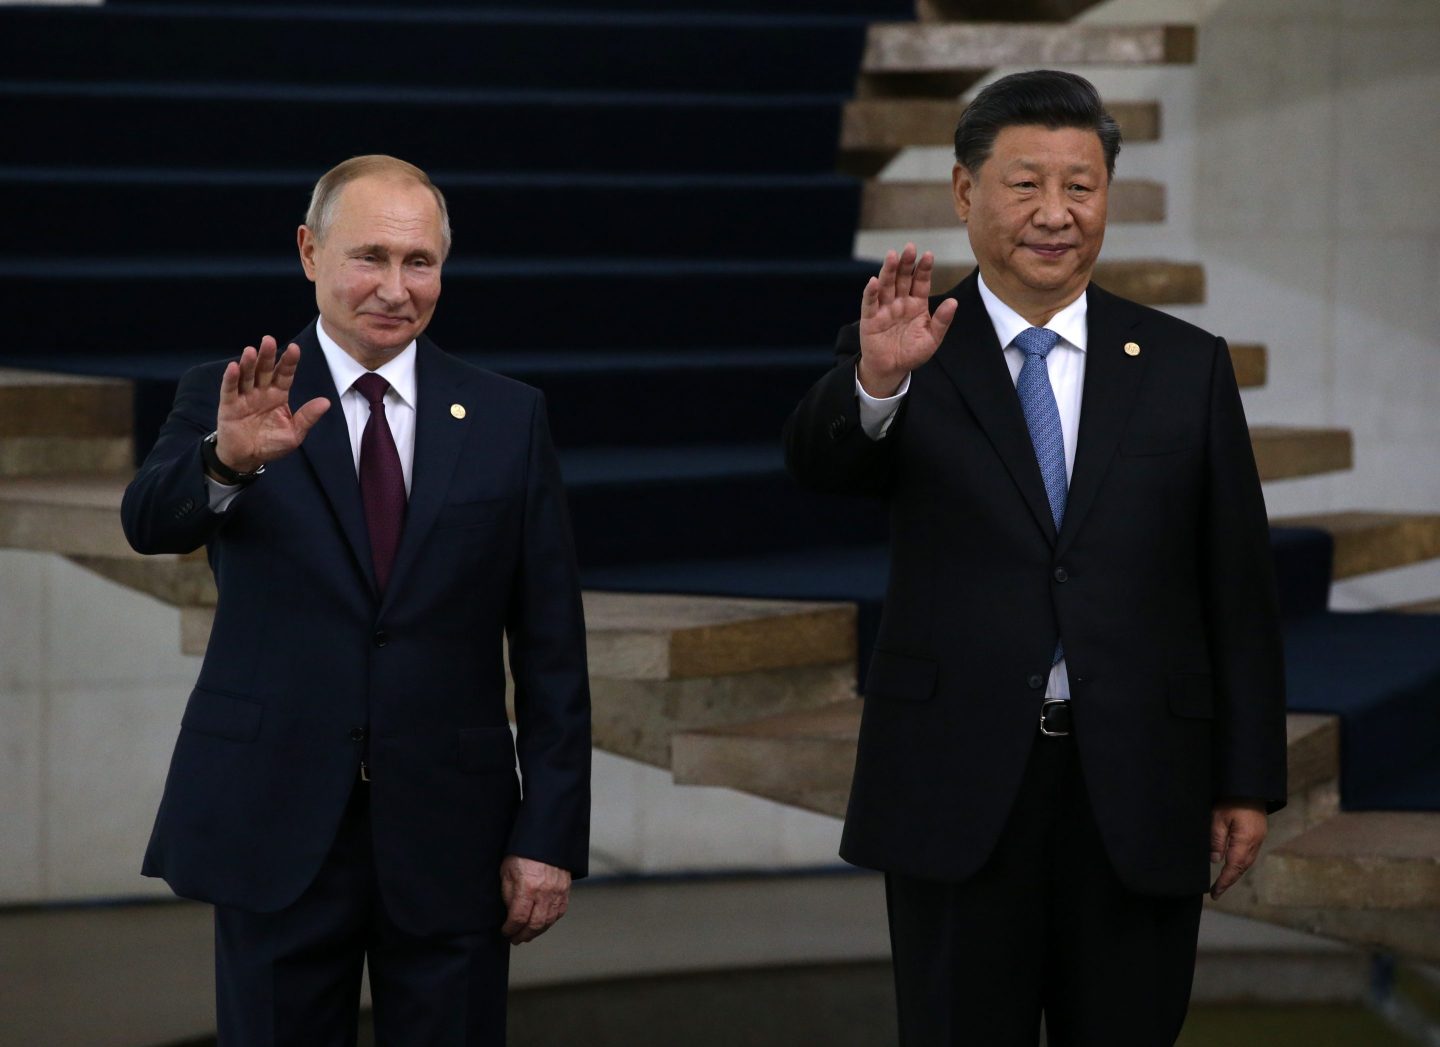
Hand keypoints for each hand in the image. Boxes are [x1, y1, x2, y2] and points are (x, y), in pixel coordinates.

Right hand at [213, 336, 329, 473]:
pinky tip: (234, 367)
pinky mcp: (229, 405)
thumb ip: (307, 417)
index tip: (294, 348)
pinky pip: (229, 389)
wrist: (247, 458)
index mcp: (279, 395)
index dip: (289, 361)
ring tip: (251, 351)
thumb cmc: (272, 444)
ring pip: (247, 376)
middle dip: (267, 355)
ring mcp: (244, 396)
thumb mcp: (294, 433)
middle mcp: (261, 391)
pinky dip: (231, 378)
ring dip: (248, 363)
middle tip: (269, 340)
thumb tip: (326, 402)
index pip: (285, 374)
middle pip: (265, 370)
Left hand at [500, 855, 570, 944]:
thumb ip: (509, 894)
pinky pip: (559, 912)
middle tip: (516, 939)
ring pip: (549, 921)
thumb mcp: (507, 872)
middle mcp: (545, 892)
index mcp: (528, 886)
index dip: (510, 929)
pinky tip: (542, 923)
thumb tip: (510, 914)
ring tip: (528, 934)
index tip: (505, 931)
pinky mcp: (565, 890)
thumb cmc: (523, 852)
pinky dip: (550, 922)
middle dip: (523, 935)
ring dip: (537, 932)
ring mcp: (558, 892)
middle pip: (535, 925)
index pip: (518, 918)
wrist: (544, 839)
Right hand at [857, 242, 957, 397]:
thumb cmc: (912, 353)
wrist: (892, 370)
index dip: (924, 269)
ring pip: (886, 286)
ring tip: (892, 256)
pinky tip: (873, 281)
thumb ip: (942, 321)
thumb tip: (954, 302)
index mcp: (917, 304)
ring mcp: (885, 309)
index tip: (928, 255)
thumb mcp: (932, 339)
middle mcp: (900, 302)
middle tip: (910, 247)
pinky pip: (870, 304)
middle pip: (903, 279)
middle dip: (906, 263)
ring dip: (889, 271)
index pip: (921, 282)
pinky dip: (871, 293)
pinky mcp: (870, 319)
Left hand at [1209, 800, 1267, 898]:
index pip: (1234, 867)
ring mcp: (1258, 839)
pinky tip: (1232, 866)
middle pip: (1242, 868)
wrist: (1250, 787)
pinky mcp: (1258, 835)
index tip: (1215, 893)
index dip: (1224, 882)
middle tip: (1216, 892)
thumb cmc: (1232, 800)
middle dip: (1229, 881)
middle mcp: (1255, 843)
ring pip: (1246, 862)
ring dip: (1235, 873)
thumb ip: (1216, 840)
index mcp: (1245, 841)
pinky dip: (1240, 864)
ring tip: (1222, 883)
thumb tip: (1215, 860)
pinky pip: (1249, 855)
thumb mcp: (1218, 818)